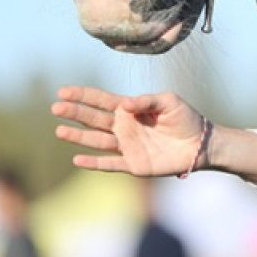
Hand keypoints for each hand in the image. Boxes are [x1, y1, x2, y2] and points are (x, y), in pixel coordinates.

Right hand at [52, 86, 204, 176]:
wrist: (200, 144)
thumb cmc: (185, 118)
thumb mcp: (169, 101)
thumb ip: (147, 100)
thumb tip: (125, 104)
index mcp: (130, 109)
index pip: (101, 101)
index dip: (83, 96)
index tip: (63, 92)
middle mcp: (124, 127)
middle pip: (94, 119)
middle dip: (75, 113)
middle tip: (56, 108)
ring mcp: (126, 146)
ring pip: (96, 141)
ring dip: (78, 136)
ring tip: (60, 131)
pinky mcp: (133, 164)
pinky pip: (109, 163)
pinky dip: (94, 162)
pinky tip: (77, 159)